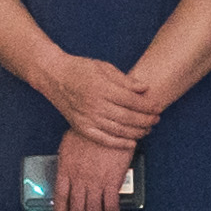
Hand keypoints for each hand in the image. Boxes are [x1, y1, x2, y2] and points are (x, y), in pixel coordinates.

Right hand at [40, 52, 169, 144]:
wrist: (53, 75)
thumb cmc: (79, 69)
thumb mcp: (104, 67)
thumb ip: (125, 80)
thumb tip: (144, 89)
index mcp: (102, 87)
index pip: (132, 101)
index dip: (148, 106)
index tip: (157, 107)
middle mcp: (95, 105)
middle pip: (128, 117)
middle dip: (146, 120)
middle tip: (156, 119)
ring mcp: (87, 118)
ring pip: (119, 130)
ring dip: (137, 132)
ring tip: (148, 129)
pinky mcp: (81, 127)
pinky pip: (103, 139)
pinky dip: (119, 143)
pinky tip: (132, 143)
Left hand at [50, 131, 134, 210]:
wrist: (109, 122)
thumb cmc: (90, 130)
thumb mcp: (69, 145)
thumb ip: (67, 162)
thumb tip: (67, 174)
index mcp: (66, 170)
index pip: (60, 198)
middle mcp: (79, 179)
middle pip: (77, 208)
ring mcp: (95, 181)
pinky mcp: (112, 180)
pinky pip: (111, 205)